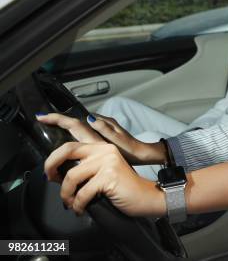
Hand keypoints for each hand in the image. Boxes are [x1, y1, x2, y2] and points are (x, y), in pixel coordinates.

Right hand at [36, 113, 166, 164]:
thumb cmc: (131, 150)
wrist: (143, 153)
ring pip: (80, 124)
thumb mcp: (119, 141)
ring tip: (52, 127)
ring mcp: (102, 127)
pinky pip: (86, 129)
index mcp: (100, 126)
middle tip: (43, 121)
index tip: (41, 117)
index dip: (57, 118)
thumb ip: (105, 129)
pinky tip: (73, 136)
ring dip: (66, 123)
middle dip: (58, 119)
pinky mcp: (105, 133)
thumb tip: (90, 118)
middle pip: (74, 120)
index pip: (74, 120)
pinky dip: (76, 129)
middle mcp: (100, 124)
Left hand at [44, 141, 164, 216]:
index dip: (53, 157)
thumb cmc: (121, 188)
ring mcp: (108, 161)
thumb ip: (84, 168)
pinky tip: (81, 210)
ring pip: (71, 176)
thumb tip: (55, 174)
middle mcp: (105, 149)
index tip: (48, 172)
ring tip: (71, 203)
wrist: (145, 196)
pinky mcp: (110, 176)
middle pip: (67, 150)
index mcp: (101, 147)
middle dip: (51, 165)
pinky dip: (78, 204)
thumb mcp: (101, 173)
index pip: (71, 144)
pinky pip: (82, 192)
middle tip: (49, 179)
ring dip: (66, 194)